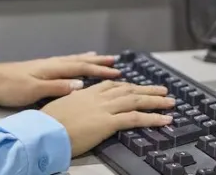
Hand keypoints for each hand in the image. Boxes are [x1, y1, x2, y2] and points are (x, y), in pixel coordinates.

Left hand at [0, 52, 121, 107]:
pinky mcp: (41, 70)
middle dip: (99, 62)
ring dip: (89, 60)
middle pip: (80, 61)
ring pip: (73, 60)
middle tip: (116, 63)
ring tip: (102, 58)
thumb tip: (81, 84)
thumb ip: (57, 87)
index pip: (81, 68)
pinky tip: (76, 63)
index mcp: (52, 68)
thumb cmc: (10, 87)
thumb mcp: (33, 90)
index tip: (117, 72)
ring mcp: (46, 66)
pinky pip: (65, 63)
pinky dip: (76, 61)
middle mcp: (52, 64)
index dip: (100, 70)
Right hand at [41, 81, 174, 155]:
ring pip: (136, 100)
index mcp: (86, 92)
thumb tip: (78, 108)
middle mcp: (98, 97)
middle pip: (128, 90)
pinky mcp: (108, 122)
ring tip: (170, 102)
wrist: (45, 130)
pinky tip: (165, 120)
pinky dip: (153, 118)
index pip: (111, 86)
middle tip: (162, 90)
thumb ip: (74, 104)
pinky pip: (135, 118)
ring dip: (155, 101)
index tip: (137, 86)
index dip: (127, 85)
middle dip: (147, 90)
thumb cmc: (48, 123)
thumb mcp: (62, 107)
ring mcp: (104, 108)